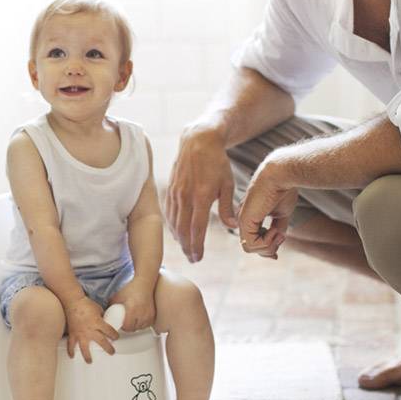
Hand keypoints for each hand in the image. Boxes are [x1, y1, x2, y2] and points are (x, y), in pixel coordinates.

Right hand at [64, 296, 118, 362]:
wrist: (73, 302)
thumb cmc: (85, 304)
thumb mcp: (98, 309)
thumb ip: (101, 316)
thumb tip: (104, 320)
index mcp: (98, 323)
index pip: (110, 331)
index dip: (114, 335)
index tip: (116, 338)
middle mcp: (90, 330)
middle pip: (102, 342)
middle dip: (108, 348)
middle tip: (112, 352)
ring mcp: (81, 333)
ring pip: (85, 348)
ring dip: (87, 356)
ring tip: (90, 361)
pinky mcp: (73, 333)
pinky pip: (71, 344)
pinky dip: (71, 351)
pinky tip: (72, 356)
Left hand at [110, 276, 156, 331]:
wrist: (144, 283)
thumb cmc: (132, 288)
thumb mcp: (118, 296)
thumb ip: (111, 304)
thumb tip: (104, 312)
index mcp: (132, 310)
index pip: (128, 326)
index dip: (123, 327)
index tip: (121, 325)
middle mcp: (141, 313)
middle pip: (134, 328)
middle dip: (129, 328)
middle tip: (126, 324)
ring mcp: (148, 314)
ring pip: (141, 327)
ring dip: (136, 326)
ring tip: (132, 322)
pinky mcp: (153, 314)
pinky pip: (148, 324)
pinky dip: (143, 324)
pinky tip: (140, 320)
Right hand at [166, 126, 237, 262]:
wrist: (198, 140)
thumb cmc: (217, 162)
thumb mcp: (228, 183)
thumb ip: (228, 207)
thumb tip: (232, 227)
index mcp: (202, 196)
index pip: (197, 228)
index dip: (197, 245)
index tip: (198, 257)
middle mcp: (185, 196)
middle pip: (183, 229)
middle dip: (186, 246)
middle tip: (192, 259)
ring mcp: (175, 192)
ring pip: (173, 221)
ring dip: (179, 238)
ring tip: (186, 248)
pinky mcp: (170, 188)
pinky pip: (168, 211)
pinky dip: (172, 224)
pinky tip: (176, 231)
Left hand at [238, 158, 297, 259]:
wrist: (282, 175)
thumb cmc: (283, 189)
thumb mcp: (282, 214)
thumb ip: (278, 229)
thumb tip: (277, 243)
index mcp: (252, 215)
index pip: (254, 239)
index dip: (266, 247)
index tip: (277, 250)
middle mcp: (245, 218)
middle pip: (251, 246)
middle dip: (268, 249)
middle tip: (280, 238)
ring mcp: (243, 219)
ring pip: (250, 248)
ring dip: (268, 245)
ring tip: (278, 232)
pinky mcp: (244, 220)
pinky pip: (250, 245)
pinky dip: (265, 242)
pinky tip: (274, 230)